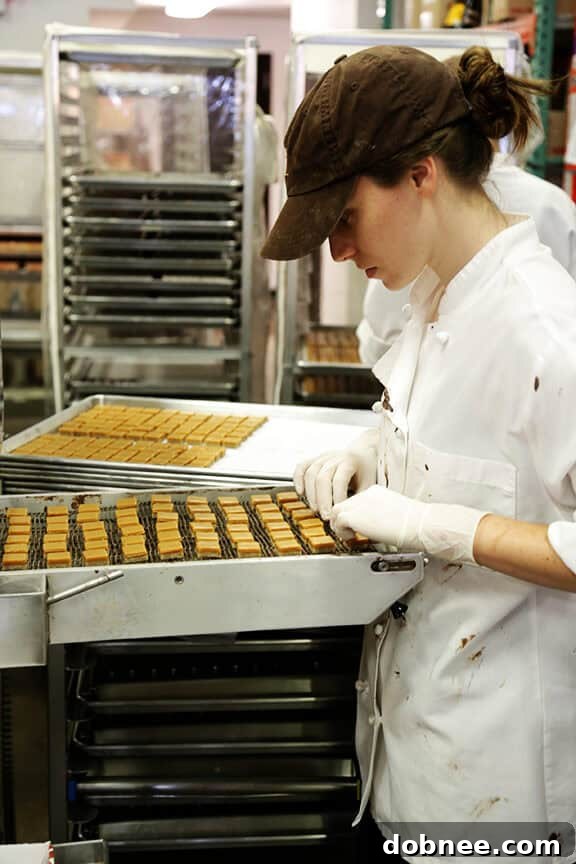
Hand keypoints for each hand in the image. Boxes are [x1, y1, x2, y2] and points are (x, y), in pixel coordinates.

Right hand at [294, 431, 377, 519]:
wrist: (362, 452)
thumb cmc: (366, 469)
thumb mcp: (369, 482)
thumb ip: (361, 498)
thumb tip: (353, 517)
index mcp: (350, 461)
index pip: (339, 480)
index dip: (337, 498)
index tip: (338, 513)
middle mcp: (334, 457)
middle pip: (322, 478)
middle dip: (322, 500)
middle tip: (325, 516)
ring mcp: (323, 457)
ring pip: (310, 473)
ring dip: (311, 494)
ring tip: (316, 509)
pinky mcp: (315, 459)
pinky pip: (302, 467)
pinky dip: (298, 479)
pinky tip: (300, 493)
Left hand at [330, 485, 487, 564]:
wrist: (419, 524)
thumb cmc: (415, 522)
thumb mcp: (396, 513)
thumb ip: (382, 514)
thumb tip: (377, 525)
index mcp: (377, 492)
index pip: (356, 500)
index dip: (355, 514)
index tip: (358, 524)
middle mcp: (366, 495)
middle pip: (344, 504)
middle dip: (344, 518)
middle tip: (350, 531)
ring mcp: (359, 504)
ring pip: (336, 510)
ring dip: (339, 524)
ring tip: (349, 535)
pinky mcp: (355, 516)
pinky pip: (337, 522)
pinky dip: (341, 531)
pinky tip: (351, 537)